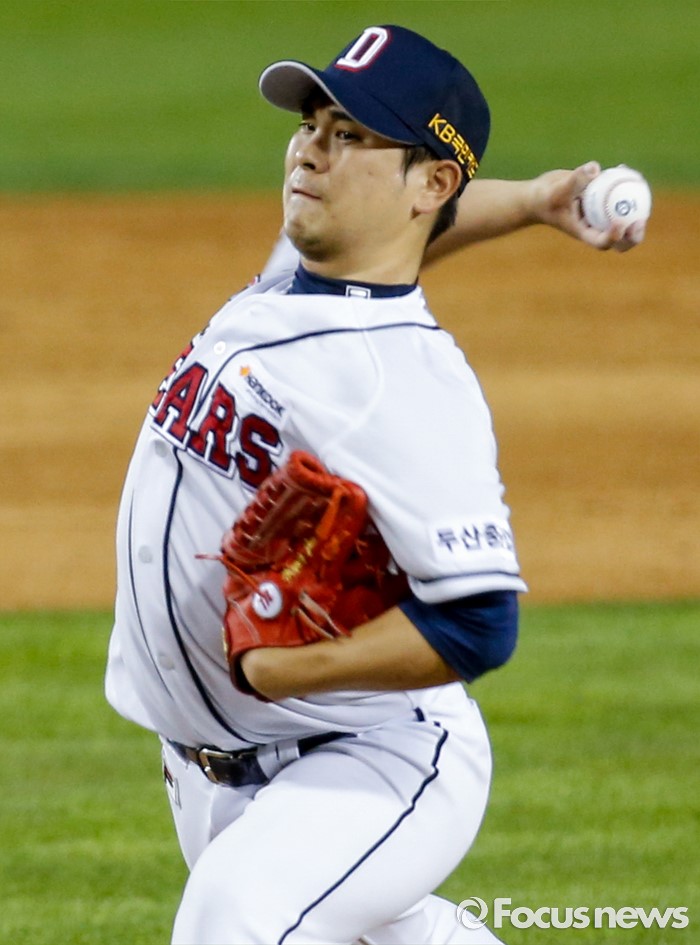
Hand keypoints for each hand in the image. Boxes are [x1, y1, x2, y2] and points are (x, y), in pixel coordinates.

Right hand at [530, 162, 645, 252]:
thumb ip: (575, 180)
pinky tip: (624, 168)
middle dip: (633, 236)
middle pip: (619, 241)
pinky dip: (623, 184)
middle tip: (640, 221)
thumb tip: (595, 168)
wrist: (539, 194)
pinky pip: (618, 195)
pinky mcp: (602, 200)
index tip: (620, 223)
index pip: (601, 242)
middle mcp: (595, 226)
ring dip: (636, 208)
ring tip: (640, 186)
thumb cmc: (543, 198)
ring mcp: (601, 214)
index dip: (614, 237)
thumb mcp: (556, 191)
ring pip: (624, 217)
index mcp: (584, 232)